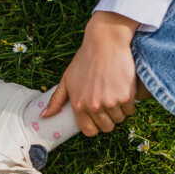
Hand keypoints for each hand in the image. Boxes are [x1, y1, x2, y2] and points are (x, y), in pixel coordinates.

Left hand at [43, 12, 141, 135]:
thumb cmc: (85, 60)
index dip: (95, 126)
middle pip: (106, 127)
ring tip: (115, 95)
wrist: (105, 43)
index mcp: (78, 105)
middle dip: (108, 119)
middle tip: (108, 104)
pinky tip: (124, 91)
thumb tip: (44, 116)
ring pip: (119, 120)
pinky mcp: (126, 96)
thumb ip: (56, 100)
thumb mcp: (66, 79)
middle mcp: (94, 106)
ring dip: (119, 111)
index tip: (97, 118)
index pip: (89, 131)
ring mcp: (110, 102)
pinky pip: (130, 110)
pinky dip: (129, 104)